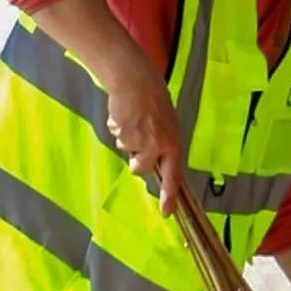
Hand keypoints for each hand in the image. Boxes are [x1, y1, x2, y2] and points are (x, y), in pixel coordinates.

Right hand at [106, 72, 183, 216]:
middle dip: (135, 158)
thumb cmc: (154, 98)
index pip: (173, 176)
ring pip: (126, 150)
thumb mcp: (167, 124)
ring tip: (133, 118)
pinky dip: (118, 127)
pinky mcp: (121, 132)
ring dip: (127, 138)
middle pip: (140, 168)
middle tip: (138, 137)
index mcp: (173, 143)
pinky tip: (124, 113)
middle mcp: (157, 145)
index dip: (169, 196)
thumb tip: (153, 163)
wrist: (135, 78)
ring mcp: (138, 140)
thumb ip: (163, 144)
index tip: (166, 212)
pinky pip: (116, 136)